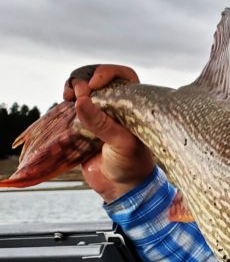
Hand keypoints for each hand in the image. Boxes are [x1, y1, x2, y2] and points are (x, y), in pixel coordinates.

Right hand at [64, 65, 154, 202]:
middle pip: (97, 78)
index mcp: (134, 106)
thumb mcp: (122, 144)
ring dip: (72, 88)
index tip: (95, 84)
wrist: (120, 188)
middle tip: (78, 91)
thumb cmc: (132, 165)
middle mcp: (116, 106)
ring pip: (82, 90)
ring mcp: (98, 114)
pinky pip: (70, 107)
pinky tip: (64, 102)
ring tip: (68, 96)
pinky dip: (64, 103)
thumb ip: (103, 124)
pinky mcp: (82, 125)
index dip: (108, 73)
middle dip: (84, 79)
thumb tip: (82, 101)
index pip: (123, 75)